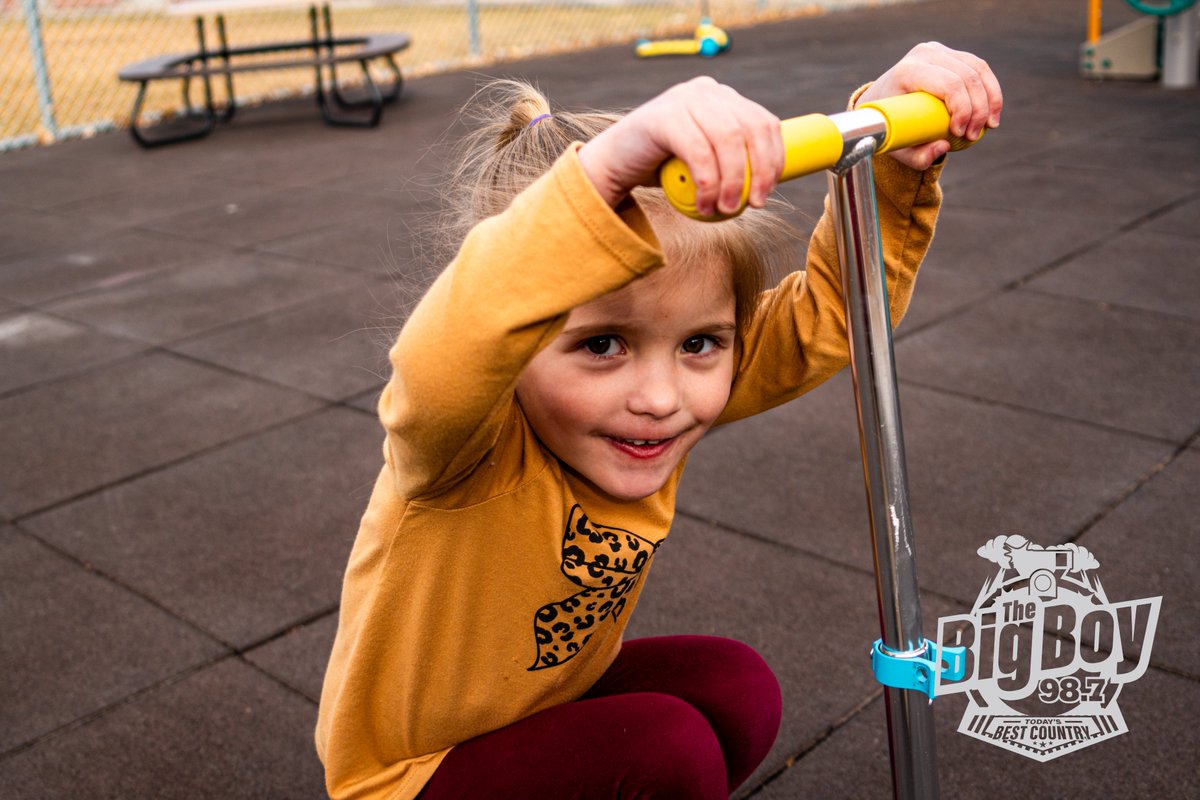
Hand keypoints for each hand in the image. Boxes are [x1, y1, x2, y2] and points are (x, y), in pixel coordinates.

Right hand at [578, 77, 784, 216]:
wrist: (615, 164)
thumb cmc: (663, 168)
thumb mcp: (706, 159)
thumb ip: (732, 160)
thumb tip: (769, 184)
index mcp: (723, 98)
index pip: (764, 122)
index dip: (774, 158)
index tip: (769, 191)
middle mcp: (706, 91)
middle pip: (750, 129)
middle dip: (759, 171)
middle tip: (754, 204)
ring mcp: (684, 98)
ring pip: (728, 140)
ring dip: (733, 181)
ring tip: (726, 210)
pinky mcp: (664, 115)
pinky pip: (698, 151)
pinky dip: (707, 183)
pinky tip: (703, 205)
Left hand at [856, 42, 1002, 170]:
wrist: (878, 101)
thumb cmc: (887, 124)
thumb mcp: (896, 145)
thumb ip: (916, 155)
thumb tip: (943, 147)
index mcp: (907, 71)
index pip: (949, 84)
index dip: (963, 109)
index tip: (960, 134)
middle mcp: (924, 54)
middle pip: (967, 77)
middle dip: (978, 109)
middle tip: (974, 136)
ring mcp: (938, 50)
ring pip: (978, 70)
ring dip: (990, 100)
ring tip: (989, 127)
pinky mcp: (950, 54)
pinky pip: (979, 68)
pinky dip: (990, 90)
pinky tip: (992, 112)